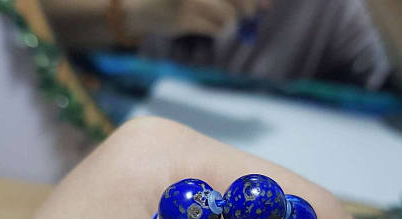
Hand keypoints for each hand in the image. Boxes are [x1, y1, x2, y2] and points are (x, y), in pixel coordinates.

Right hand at [127, 0, 265, 37]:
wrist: (136, 7)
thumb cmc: (173, 0)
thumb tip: (263, 6)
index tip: (265, 5)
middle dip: (249, 8)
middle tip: (250, 16)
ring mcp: (188, 1)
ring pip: (227, 14)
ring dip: (233, 23)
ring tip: (230, 25)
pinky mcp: (182, 19)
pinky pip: (213, 29)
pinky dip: (220, 32)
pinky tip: (218, 31)